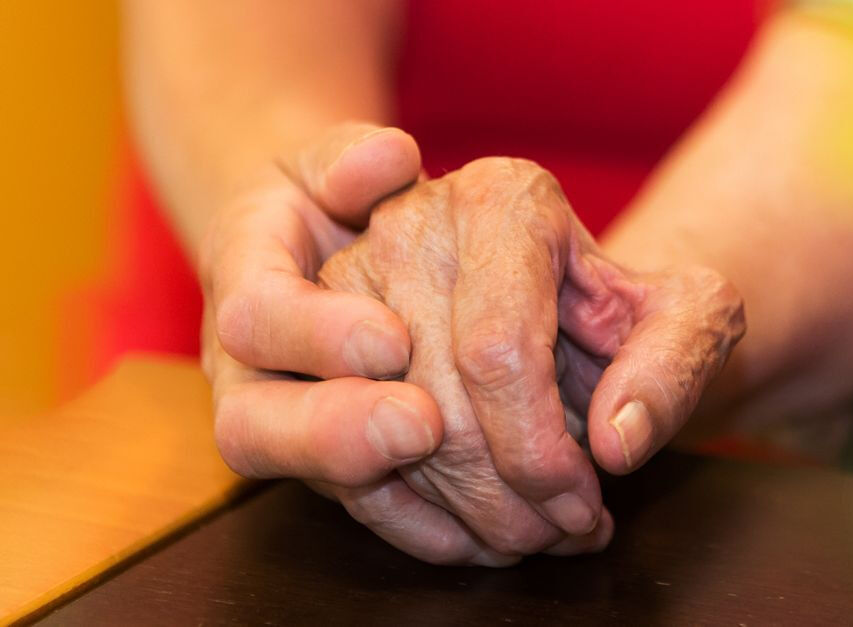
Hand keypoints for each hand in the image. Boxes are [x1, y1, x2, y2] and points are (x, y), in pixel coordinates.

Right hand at [201, 124, 508, 563]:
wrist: (309, 249)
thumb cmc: (327, 199)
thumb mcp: (331, 162)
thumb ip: (350, 159)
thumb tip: (387, 157)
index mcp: (247, 277)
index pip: (258, 313)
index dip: (316, 334)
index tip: (393, 340)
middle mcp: (251, 366)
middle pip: (255, 426)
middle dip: (337, 433)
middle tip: (423, 427)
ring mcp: (285, 422)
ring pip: (313, 485)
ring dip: (394, 500)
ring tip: (483, 502)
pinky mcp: (326, 463)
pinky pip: (358, 513)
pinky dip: (420, 530)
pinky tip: (485, 536)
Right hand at [318, 157, 744, 559]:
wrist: (560, 298)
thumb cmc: (620, 306)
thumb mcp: (689, 314)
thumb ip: (674, 364)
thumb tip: (618, 440)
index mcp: (502, 201)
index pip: (497, 349)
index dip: (536, 451)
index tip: (580, 500)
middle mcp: (410, 227)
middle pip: (431, 404)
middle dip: (501, 497)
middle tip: (562, 531)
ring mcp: (349, 284)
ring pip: (375, 437)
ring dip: (460, 512)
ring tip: (529, 533)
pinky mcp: (315, 342)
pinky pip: (337, 451)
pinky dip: (408, 517)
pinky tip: (470, 535)